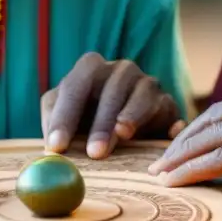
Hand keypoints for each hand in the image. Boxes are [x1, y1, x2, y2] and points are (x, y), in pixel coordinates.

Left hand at [41, 53, 185, 158]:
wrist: (119, 121)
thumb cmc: (84, 120)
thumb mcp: (63, 118)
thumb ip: (52, 127)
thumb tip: (51, 150)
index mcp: (90, 67)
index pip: (74, 87)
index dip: (64, 117)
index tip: (57, 147)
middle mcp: (120, 69)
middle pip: (111, 89)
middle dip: (101, 122)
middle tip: (94, 152)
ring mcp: (147, 83)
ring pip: (142, 95)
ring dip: (131, 116)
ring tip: (123, 135)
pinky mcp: (167, 103)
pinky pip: (169, 110)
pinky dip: (169, 122)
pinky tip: (170, 133)